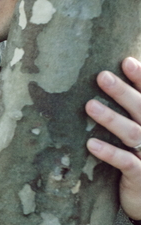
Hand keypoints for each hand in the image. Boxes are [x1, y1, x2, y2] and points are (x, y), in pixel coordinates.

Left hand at [86, 57, 140, 220]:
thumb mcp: (138, 133)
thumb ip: (131, 112)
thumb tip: (109, 83)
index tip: (126, 61)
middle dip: (123, 93)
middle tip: (102, 76)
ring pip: (133, 133)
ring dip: (111, 119)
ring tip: (89, 105)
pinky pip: (125, 162)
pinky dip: (109, 152)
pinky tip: (91, 144)